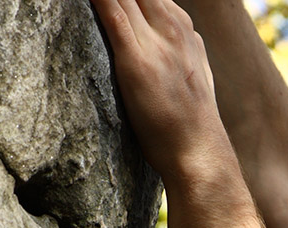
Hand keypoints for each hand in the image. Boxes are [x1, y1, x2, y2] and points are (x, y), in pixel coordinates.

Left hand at [90, 0, 229, 181]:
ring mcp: (157, 44)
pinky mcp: (138, 63)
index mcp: (185, 31)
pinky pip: (114, 16)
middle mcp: (173, 29)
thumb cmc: (192, 123)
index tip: (119, 5)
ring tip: (87, 0)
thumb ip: (180, 50)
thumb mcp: (196, 74)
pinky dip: (100, 2)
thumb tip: (167, 38)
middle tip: (98, 2)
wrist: (200, 151)